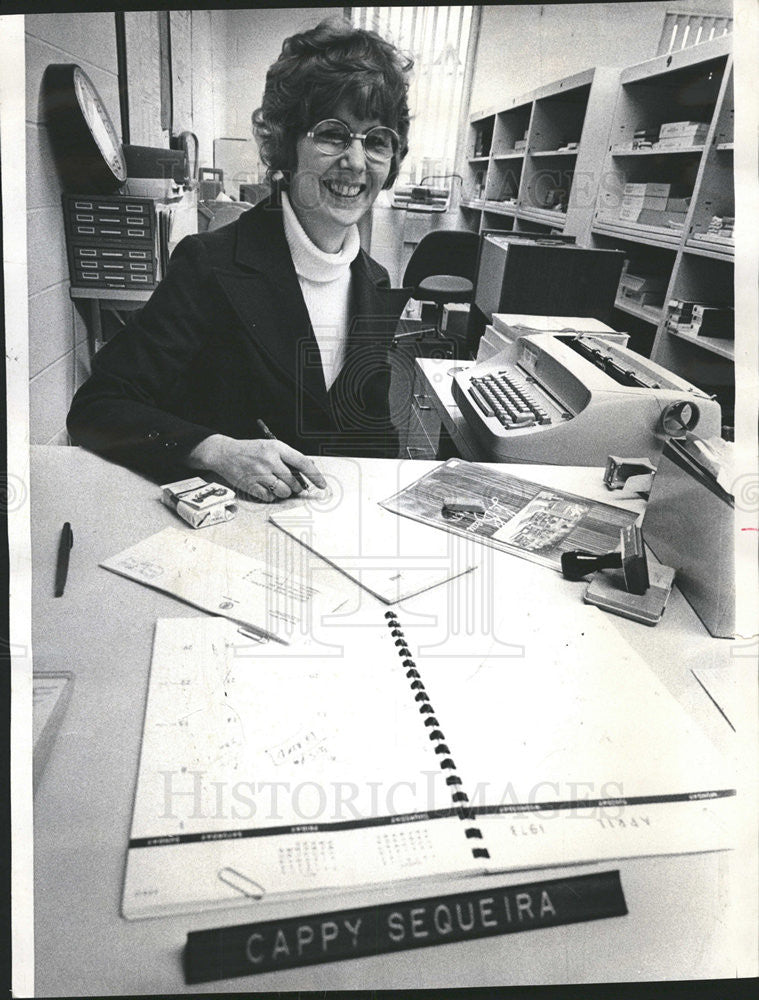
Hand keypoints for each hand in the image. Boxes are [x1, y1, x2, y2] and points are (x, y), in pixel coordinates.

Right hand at [187, 434, 326, 501]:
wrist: (225, 453)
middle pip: (294, 481)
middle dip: (296, 487)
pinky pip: (270, 497)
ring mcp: (259, 474)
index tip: (322, 485)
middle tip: (292, 484)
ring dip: (285, 492)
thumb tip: (306, 475)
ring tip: (277, 485)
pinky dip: (271, 496)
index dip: (315, 476)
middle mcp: (269, 460)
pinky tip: (265, 488)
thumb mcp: (270, 447)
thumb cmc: (250, 450)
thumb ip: (287, 458)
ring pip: (284, 491)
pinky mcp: (251, 485)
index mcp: (276, 448)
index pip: (302, 463)